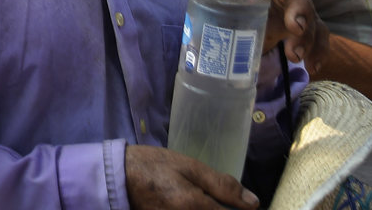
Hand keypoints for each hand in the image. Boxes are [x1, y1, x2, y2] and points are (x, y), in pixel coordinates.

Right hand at [125, 145, 256, 208]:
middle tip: (232, 202)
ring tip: (210, 201)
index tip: (248, 206)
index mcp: (197, 208)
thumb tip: (254, 203)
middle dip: (225, 208)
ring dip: (211, 209)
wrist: (117, 177)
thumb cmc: (154, 166)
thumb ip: (222, 185)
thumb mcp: (189, 167)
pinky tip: (196, 205)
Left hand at [178, 0, 327, 69]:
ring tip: (294, 55)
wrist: (241, 8)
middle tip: (292, 26)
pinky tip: (311, 66)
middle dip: (299, 8)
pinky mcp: (306, 24)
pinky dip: (319, 51)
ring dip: (307, 35)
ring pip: (312, 14)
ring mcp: (298, 3)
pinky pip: (320, 35)